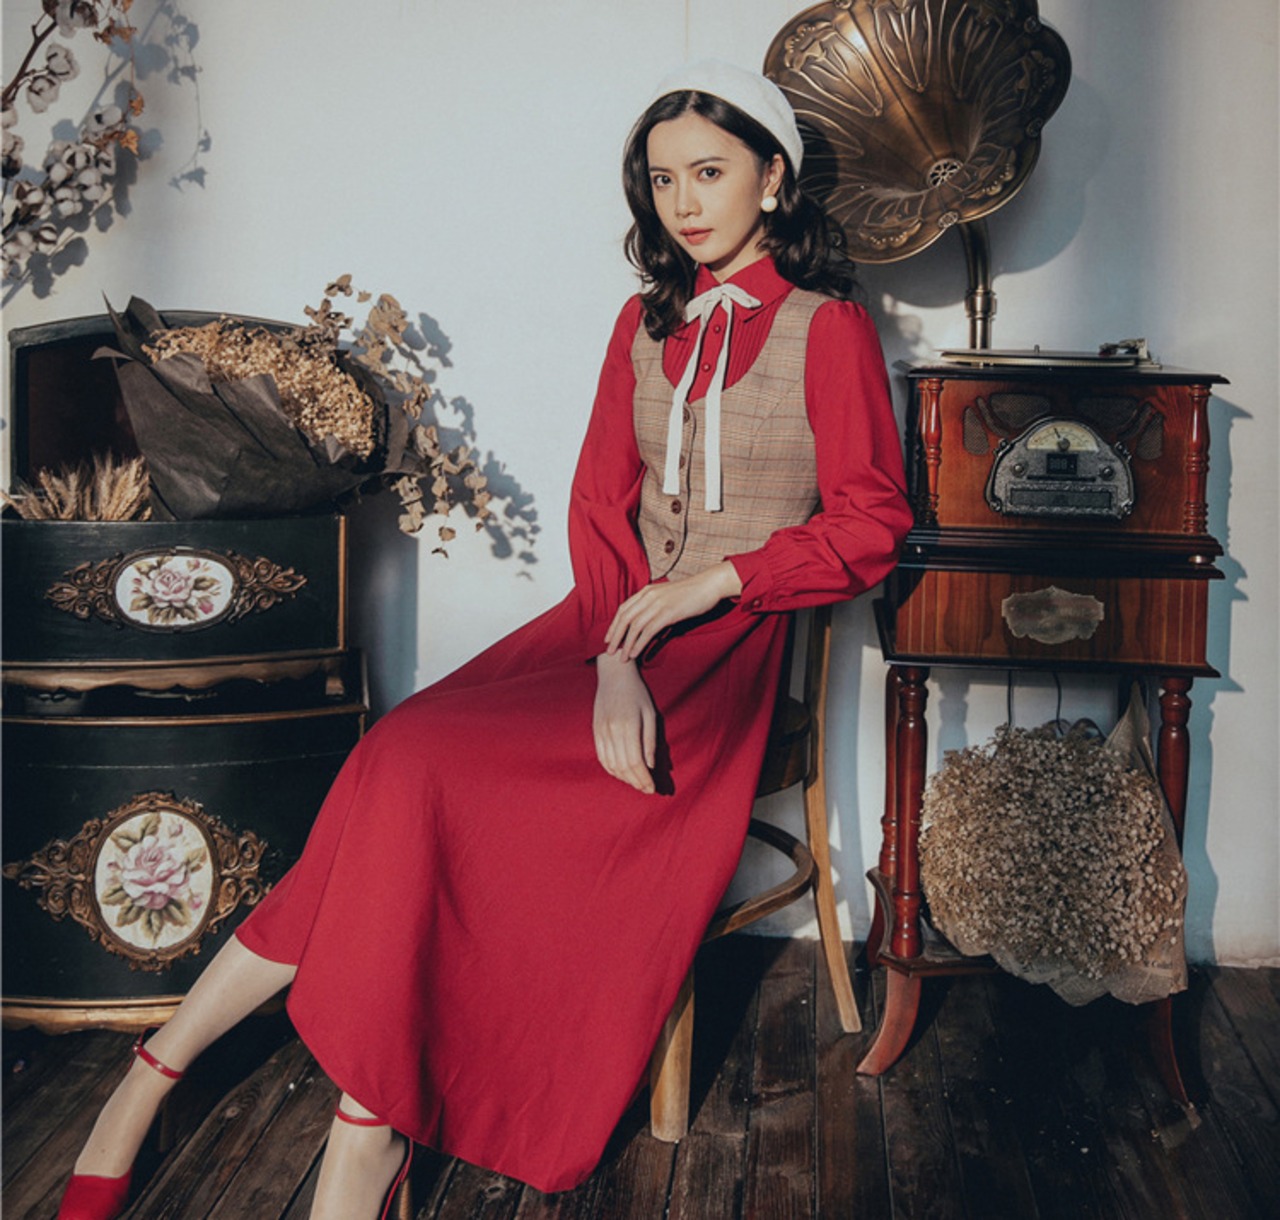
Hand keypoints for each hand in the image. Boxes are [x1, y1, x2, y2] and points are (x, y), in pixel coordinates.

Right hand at [593, 651, 657, 792]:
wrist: (614, 676)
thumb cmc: (637, 694)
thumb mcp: (651, 714)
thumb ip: (650, 741)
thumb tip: (650, 766)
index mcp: (629, 725)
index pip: (635, 761)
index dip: (643, 778)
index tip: (652, 788)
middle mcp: (612, 730)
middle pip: (623, 766)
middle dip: (636, 782)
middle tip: (647, 789)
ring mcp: (601, 731)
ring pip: (611, 764)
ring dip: (624, 778)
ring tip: (636, 784)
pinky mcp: (595, 731)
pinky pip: (601, 757)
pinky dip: (611, 769)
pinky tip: (621, 774)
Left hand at [604, 562, 742, 662]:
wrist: (709, 585)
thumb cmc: (691, 592)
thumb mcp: (667, 595)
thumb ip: (655, 604)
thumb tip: (647, 620)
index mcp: (646, 591)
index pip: (623, 608)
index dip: (614, 625)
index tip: (608, 638)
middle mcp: (648, 596)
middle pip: (625, 618)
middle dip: (615, 636)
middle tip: (609, 651)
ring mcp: (658, 604)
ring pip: (634, 626)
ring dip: (625, 644)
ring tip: (621, 658)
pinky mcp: (668, 613)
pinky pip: (648, 631)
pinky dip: (639, 643)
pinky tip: (634, 653)